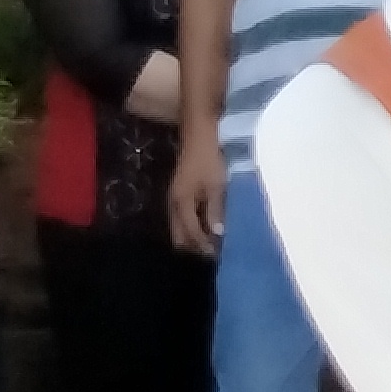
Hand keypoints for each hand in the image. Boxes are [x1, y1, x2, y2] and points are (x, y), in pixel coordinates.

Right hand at [169, 125, 226, 255]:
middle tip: (210, 255)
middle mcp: (173, 203)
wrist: (199, 137)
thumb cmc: (210, 160)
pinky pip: (182, 217)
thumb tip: (216, 233)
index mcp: (181, 203)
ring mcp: (175, 198)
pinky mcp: (180, 193)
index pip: (191, 231)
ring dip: (191, 237)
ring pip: (179, 226)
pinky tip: (204, 228)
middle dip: (192, 245)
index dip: (202, 244)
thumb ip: (215, 210)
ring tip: (209, 246)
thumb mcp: (216, 186)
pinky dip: (191, 226)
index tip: (216, 255)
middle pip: (178, 233)